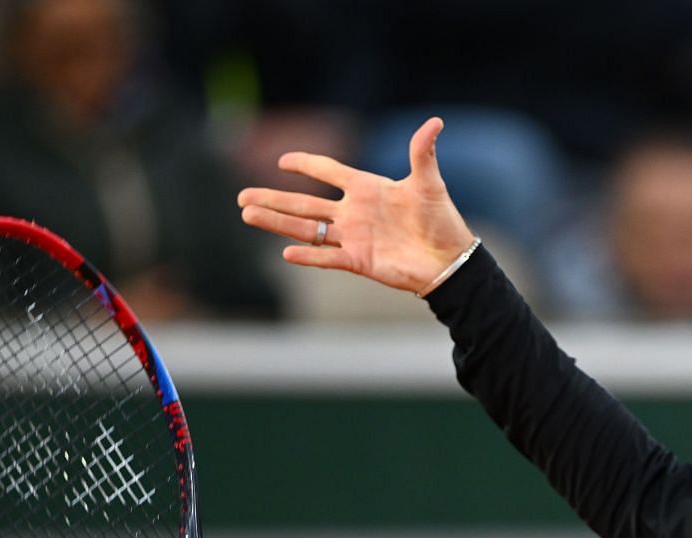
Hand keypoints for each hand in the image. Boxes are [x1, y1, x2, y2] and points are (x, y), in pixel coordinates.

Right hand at [237, 116, 476, 294]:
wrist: (449, 260)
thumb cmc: (441, 220)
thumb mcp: (430, 183)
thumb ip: (422, 153)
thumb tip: (434, 122)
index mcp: (367, 188)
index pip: (328, 171)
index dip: (306, 164)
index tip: (281, 161)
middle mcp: (354, 212)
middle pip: (305, 203)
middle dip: (273, 198)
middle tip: (241, 196)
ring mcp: (354, 237)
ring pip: (307, 228)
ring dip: (278, 222)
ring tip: (248, 214)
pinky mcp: (359, 261)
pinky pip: (328, 257)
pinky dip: (309, 256)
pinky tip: (286, 252)